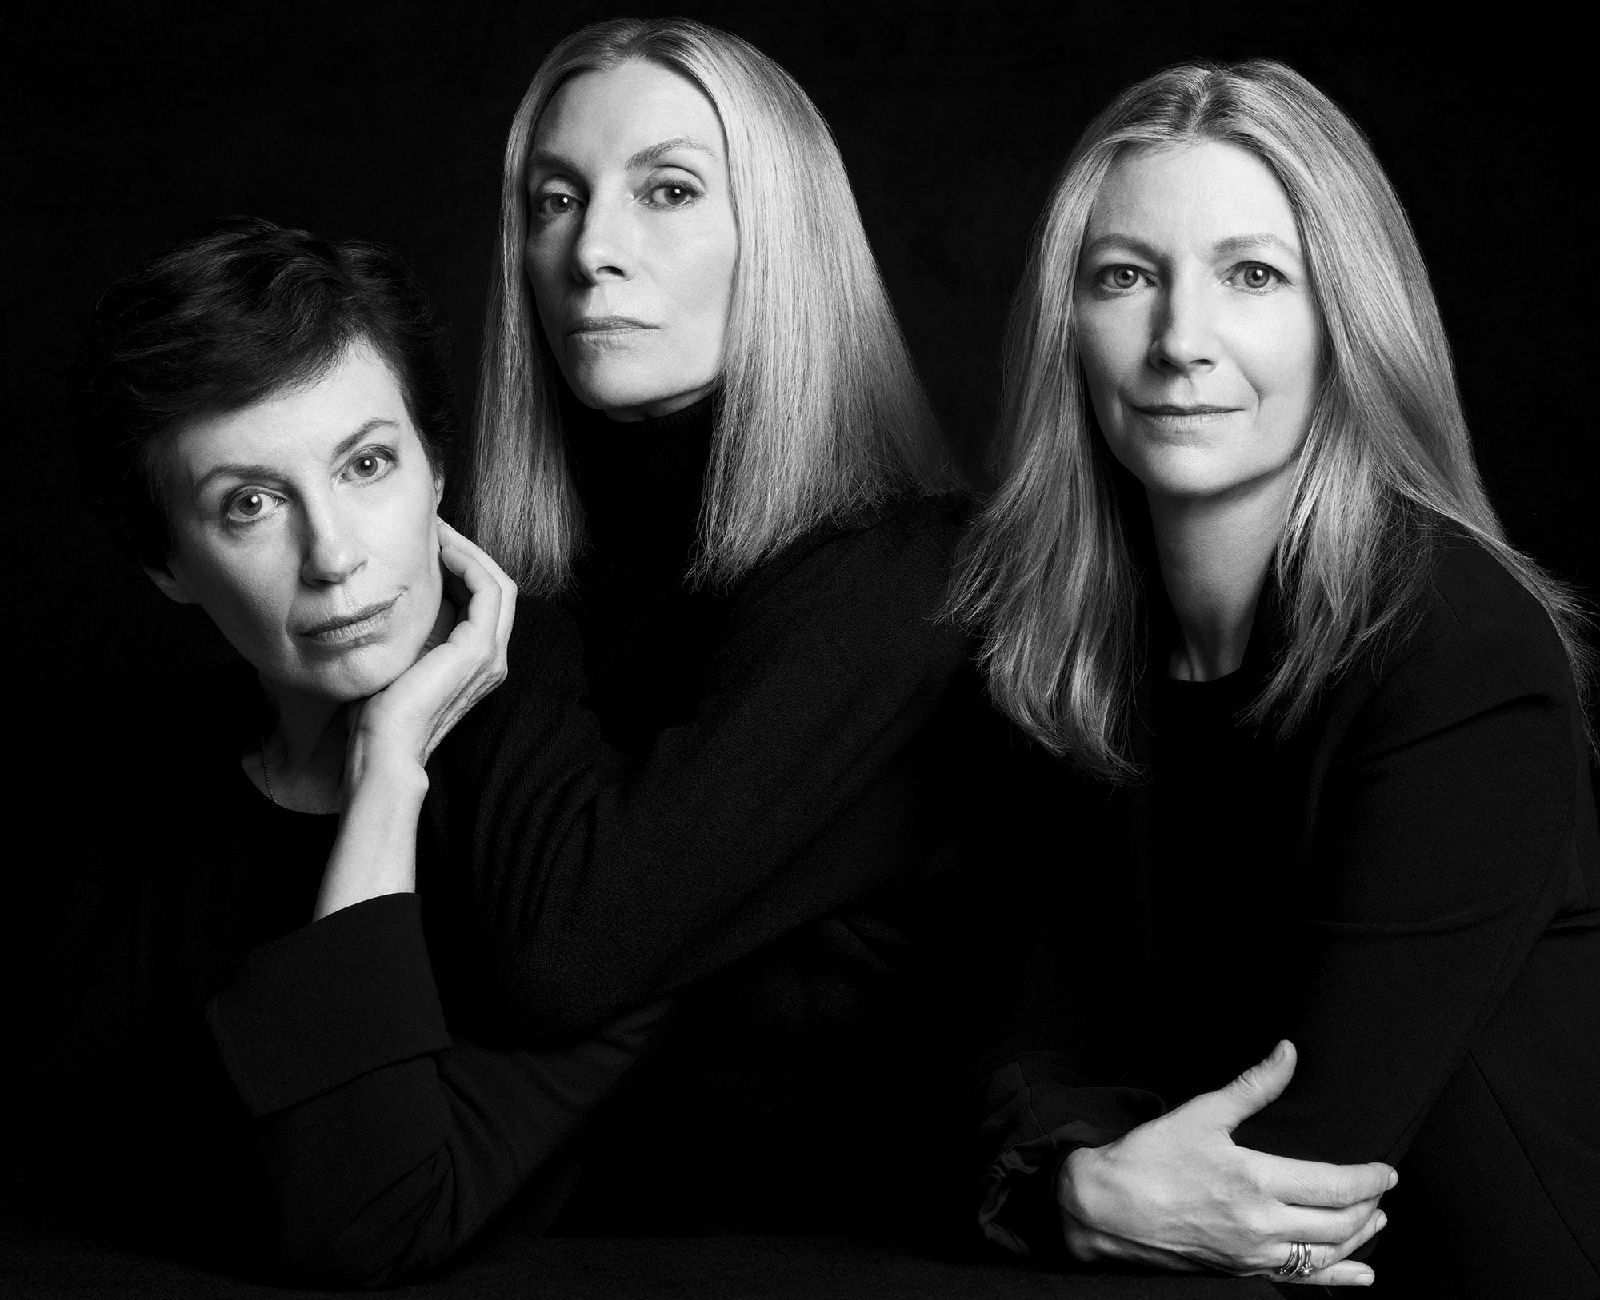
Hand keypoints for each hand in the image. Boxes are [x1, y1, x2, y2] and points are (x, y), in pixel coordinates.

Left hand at [348, 520, 516, 784]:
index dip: (461, 563)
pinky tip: (441, 551)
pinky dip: (469, 563)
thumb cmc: (378, 710)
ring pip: (497, 583)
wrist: (381, 746)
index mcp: (475, 660)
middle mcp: (492, 656)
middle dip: (467, 551)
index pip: (482, 598)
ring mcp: (490, 654)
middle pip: (496, 585)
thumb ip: (408, 629)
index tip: (428, 540)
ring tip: (438, 532)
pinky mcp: (478, 650)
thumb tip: (387, 592)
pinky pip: (488, 590)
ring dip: (469, 551)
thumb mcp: (396, 656)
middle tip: (435, 526)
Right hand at [1058, 1041, 1395, 1285]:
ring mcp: (1252, 1254)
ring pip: (1325, 1253)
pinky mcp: (1240, 1271)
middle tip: (1381, 1188)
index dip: (1368, 1178)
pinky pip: (1301, 1281)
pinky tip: (1361, 1274)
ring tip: (1377, 1220)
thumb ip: (1253, 1086)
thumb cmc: (1148, 1159)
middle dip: (1369, 1205)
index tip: (1387, 1170)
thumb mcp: (1201, 1114)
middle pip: (1338, 1222)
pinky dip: (1338, 1279)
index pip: (1334, 1184)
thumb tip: (1288, 1053)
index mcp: (1255, 1181)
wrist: (1104, 1208)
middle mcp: (1261, 1224)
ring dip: (1360, 1238)